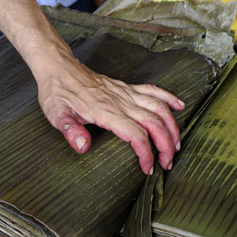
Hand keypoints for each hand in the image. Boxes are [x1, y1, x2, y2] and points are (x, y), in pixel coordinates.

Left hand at [37, 57, 184, 174]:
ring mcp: (126, 92)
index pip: (136, 134)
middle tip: (167, 163)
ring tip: (177, 144)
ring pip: (159, 108)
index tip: (147, 168)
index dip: (146, 153)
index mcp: (106, 111)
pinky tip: (179, 106)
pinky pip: (153, 90)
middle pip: (154, 123)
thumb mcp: (57, 114)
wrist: (59, 68)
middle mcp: (121, 101)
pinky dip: (169, 98)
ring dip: (172, 126)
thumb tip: (82, 146)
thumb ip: (70, 131)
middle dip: (166, 145)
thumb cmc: (58, 92)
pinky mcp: (126, 87)